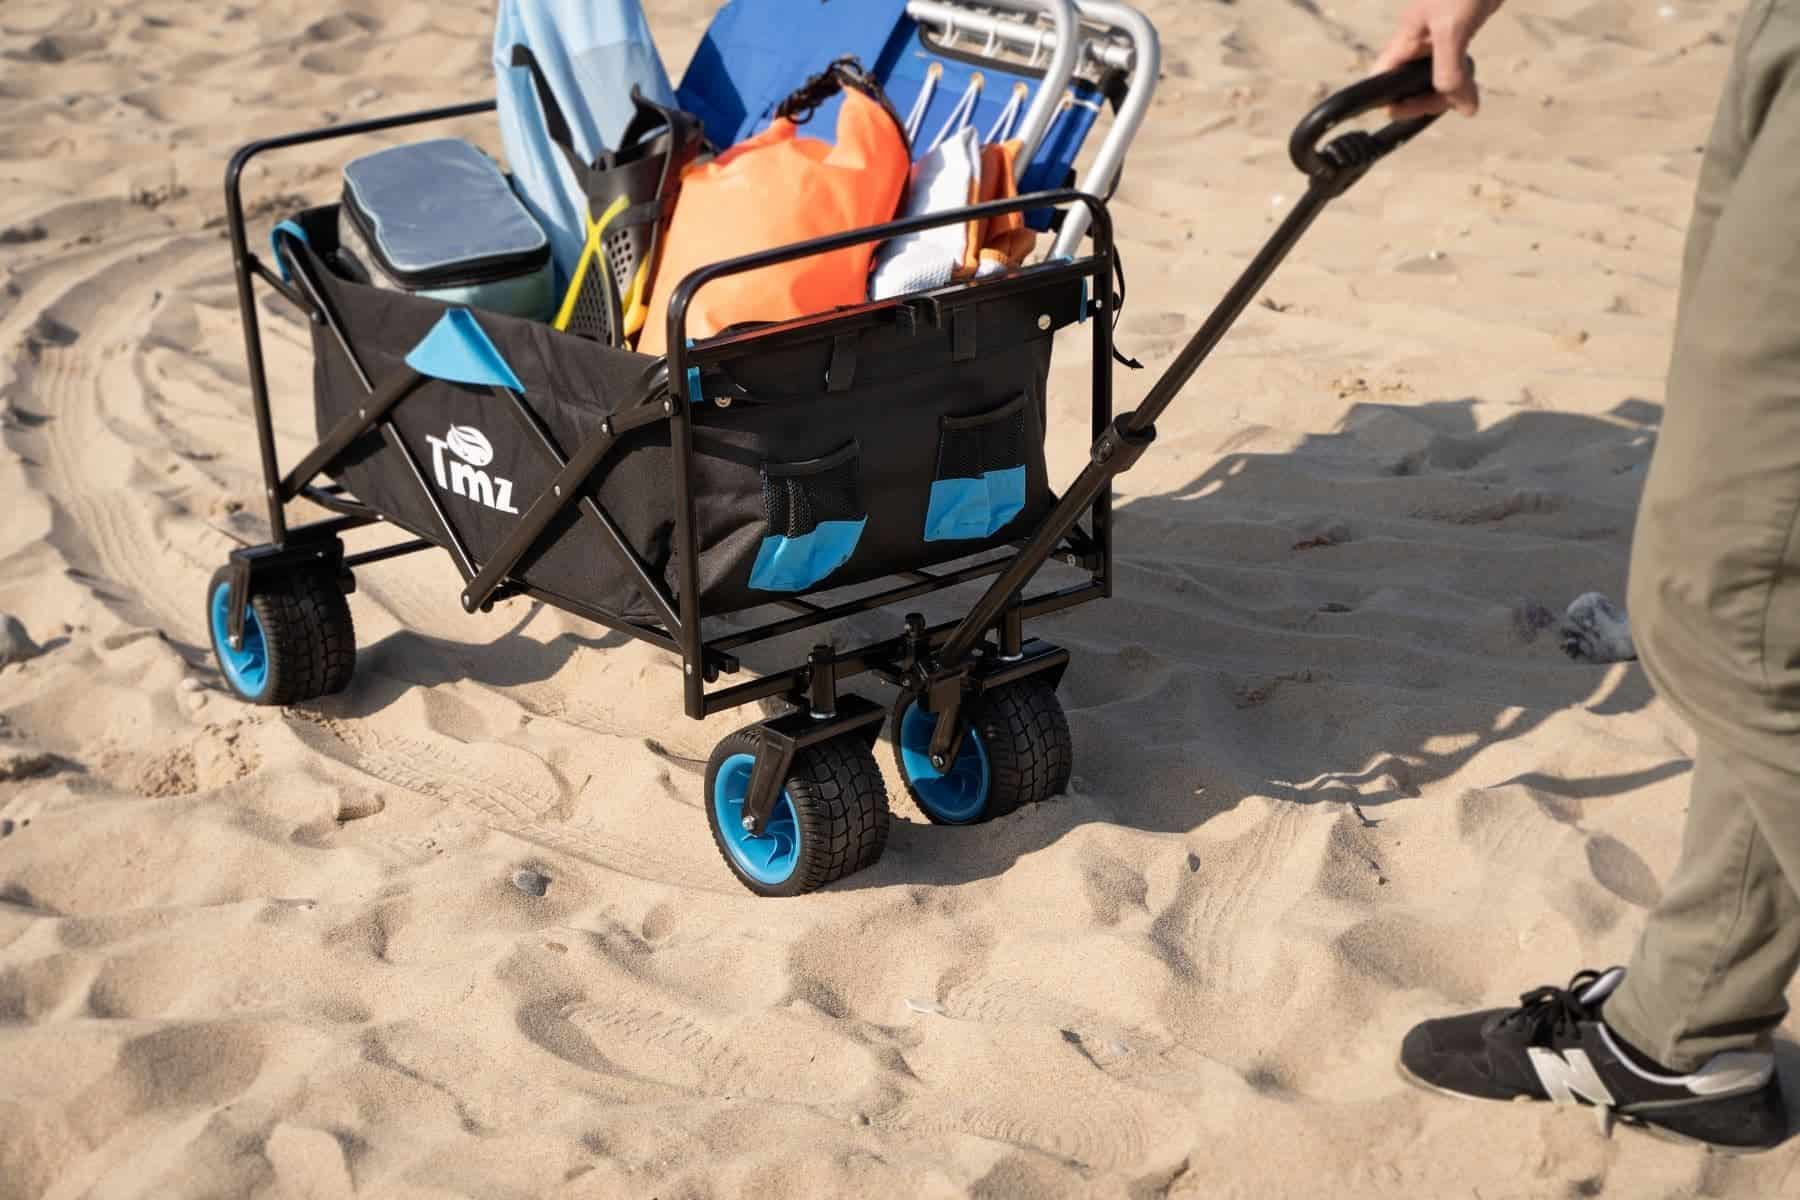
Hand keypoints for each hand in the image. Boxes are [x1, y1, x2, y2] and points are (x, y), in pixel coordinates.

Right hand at [1372, 0, 1503, 117]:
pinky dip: (1460, 81)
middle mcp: (1412, 46)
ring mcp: (1433, 42)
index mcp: (1401, 43)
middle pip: (1405, 89)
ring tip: (1466, 96)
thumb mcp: (1452, 32)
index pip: (1378, 85)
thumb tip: (1463, 108)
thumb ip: (1450, 72)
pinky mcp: (1455, 36)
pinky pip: (1450, 68)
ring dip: (1446, 93)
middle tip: (1451, 102)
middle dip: (1426, 101)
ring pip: (1430, 81)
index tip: (1416, 109)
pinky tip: (1471, 85)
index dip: (1391, 103)